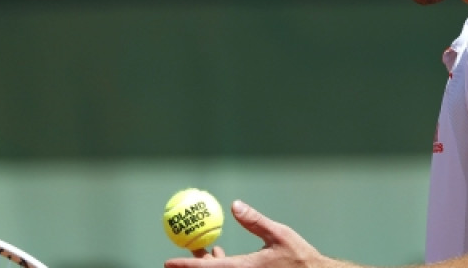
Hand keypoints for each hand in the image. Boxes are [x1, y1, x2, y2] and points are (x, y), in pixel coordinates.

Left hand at [164, 200, 325, 267]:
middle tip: (182, 249)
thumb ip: (255, 221)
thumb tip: (235, 205)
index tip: (168, 261)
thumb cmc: (299, 257)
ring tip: (203, 247)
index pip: (209, 267)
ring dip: (207, 262)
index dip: (187, 264)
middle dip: (194, 262)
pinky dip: (220, 265)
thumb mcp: (278, 234)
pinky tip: (219, 252)